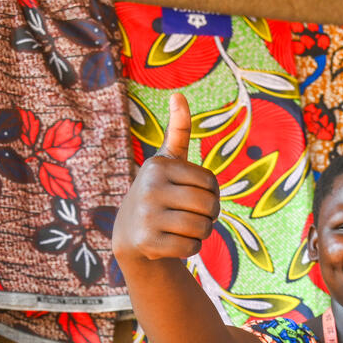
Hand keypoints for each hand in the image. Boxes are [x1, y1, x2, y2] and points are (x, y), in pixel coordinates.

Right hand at [112, 92, 220, 264]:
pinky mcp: (147, 242)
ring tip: (185, 228)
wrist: (130, 233)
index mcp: (159, 166)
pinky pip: (191, 247)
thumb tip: (178, 95)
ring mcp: (146, 215)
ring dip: (202, 232)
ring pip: (202, 228)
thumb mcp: (166, 161)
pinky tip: (174, 242)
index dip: (212, 194)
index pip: (211, 183)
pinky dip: (191, 248)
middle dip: (210, 215)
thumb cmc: (159, 192)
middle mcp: (149, 187)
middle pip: (209, 206)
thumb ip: (178, 131)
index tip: (196, 196)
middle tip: (195, 216)